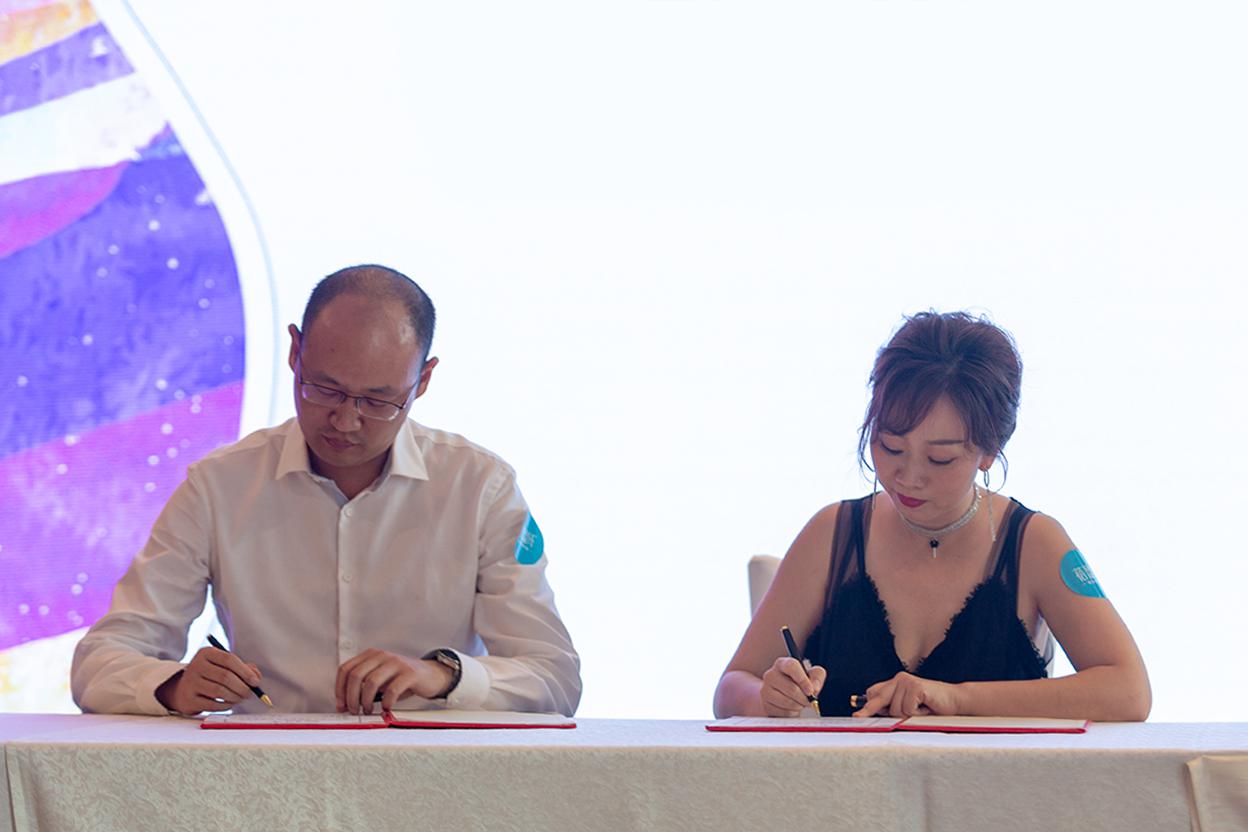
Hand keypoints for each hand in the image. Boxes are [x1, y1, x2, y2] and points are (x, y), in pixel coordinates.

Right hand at [155, 646, 260, 714]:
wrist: (182, 689)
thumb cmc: (211, 675)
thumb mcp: (224, 666)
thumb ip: (243, 668)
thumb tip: (255, 677)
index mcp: (206, 653)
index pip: (228, 659)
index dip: (245, 671)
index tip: (255, 682)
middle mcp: (196, 666)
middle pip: (225, 676)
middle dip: (242, 687)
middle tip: (249, 693)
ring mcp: (190, 683)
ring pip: (219, 691)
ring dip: (235, 697)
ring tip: (240, 698)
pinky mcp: (189, 700)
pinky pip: (212, 705)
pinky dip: (225, 706)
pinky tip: (229, 703)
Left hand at [335, 649, 453, 713]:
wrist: (429, 675)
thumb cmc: (400, 680)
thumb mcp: (379, 678)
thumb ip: (362, 686)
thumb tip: (344, 705)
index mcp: (371, 655)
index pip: (345, 669)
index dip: (340, 689)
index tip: (341, 705)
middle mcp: (382, 655)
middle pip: (356, 676)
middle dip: (351, 697)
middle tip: (354, 711)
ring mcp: (396, 662)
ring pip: (371, 682)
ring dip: (366, 701)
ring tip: (369, 710)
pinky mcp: (410, 673)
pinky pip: (392, 689)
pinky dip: (386, 702)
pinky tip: (386, 707)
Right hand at [760, 656, 826, 716]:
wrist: (781, 694)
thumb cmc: (798, 683)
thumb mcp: (811, 675)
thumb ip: (817, 676)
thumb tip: (814, 687)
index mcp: (782, 664)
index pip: (791, 666)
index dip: (803, 679)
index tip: (811, 691)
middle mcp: (770, 675)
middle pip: (791, 688)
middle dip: (805, 698)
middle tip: (810, 701)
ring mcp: (765, 690)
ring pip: (787, 702)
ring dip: (799, 706)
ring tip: (800, 703)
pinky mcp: (765, 705)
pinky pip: (783, 713)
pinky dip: (791, 713)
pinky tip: (791, 708)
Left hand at [852, 671, 960, 716]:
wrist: (955, 700)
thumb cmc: (932, 705)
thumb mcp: (909, 706)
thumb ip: (894, 705)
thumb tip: (874, 712)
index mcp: (896, 683)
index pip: (875, 693)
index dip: (868, 706)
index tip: (858, 715)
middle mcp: (899, 679)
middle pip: (879, 699)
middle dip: (870, 710)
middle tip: (857, 717)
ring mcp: (907, 682)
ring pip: (895, 709)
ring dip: (907, 715)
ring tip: (920, 710)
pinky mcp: (916, 687)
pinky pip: (907, 709)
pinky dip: (916, 713)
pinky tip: (925, 708)